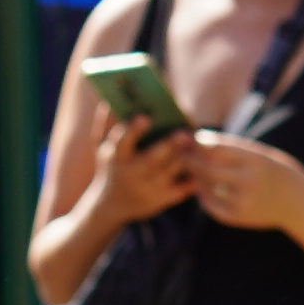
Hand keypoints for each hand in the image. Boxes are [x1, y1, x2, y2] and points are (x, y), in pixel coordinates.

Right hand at [83, 107, 200, 219]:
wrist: (111, 206)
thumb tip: (111, 98)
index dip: (133, 130)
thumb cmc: (110, 166)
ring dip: (185, 157)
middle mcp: (130, 174)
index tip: (146, 116)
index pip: (122, 142)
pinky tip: (202, 165)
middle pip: (151, 160)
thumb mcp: (101, 146)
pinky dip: (192, 178)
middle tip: (185, 133)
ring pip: (170, 172)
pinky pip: (181, 190)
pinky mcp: (160, 200)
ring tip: (196, 142)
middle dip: (168, 146)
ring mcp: (146, 189)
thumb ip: (106, 122)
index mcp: (115, 156)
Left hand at [180, 129, 303, 232]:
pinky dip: (202, 196)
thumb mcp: (260, 153)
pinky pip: (211, 206)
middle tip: (182, 154)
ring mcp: (243, 202)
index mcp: (255, 160)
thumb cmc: (275, 171)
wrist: (296, 203)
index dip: (199, 143)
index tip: (190, 139)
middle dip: (191, 160)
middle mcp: (249, 181)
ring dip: (195, 178)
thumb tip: (199, 140)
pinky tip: (201, 188)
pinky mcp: (238, 217)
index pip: (218, 148)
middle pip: (208, 169)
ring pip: (206, 188)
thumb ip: (233, 148)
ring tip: (191, 170)